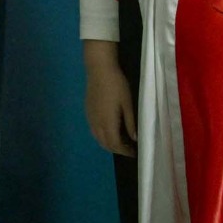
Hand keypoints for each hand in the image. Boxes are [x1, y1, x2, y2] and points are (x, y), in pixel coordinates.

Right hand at [83, 40, 136, 156]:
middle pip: (105, 143)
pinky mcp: (88, 112)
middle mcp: (96, 123)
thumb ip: (130, 122)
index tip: (135, 152)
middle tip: (130, 148)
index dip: (125, 151)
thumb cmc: (117, 85)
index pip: (115, 144)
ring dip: (109, 143)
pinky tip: (110, 130)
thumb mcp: (128, 103)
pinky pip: (94, 130)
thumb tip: (134, 138)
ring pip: (98, 138)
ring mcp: (90, 117)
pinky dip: (102, 136)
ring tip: (122, 141)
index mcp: (107, 122)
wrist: (99, 69)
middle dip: (117, 149)